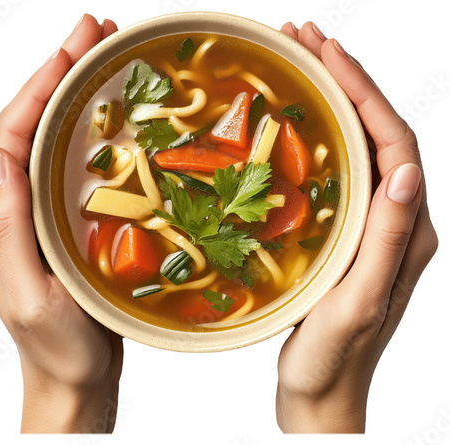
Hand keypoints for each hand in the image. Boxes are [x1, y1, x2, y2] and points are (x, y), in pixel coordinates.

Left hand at [0, 15, 122, 433]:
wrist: (74, 375)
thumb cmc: (58, 347)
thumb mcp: (29, 295)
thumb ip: (5, 231)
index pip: (10, 136)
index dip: (38, 86)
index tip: (70, 48)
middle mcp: (13, 207)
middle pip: (31, 125)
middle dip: (58, 73)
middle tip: (95, 33)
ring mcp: (40, 212)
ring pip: (53, 139)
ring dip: (76, 94)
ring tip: (105, 59)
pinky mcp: (65, 220)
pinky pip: (75, 165)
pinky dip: (92, 131)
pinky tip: (115, 116)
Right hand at [275, 22, 437, 432]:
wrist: (322, 389)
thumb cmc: (336, 355)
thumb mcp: (361, 300)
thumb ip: (389, 239)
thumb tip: (405, 172)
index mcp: (407, 230)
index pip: (393, 142)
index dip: (363, 91)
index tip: (327, 51)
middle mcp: (395, 219)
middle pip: (375, 133)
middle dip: (344, 80)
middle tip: (303, 40)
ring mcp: (369, 224)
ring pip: (355, 148)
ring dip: (330, 103)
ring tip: (297, 66)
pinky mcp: (345, 232)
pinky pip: (335, 173)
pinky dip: (317, 139)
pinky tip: (292, 126)